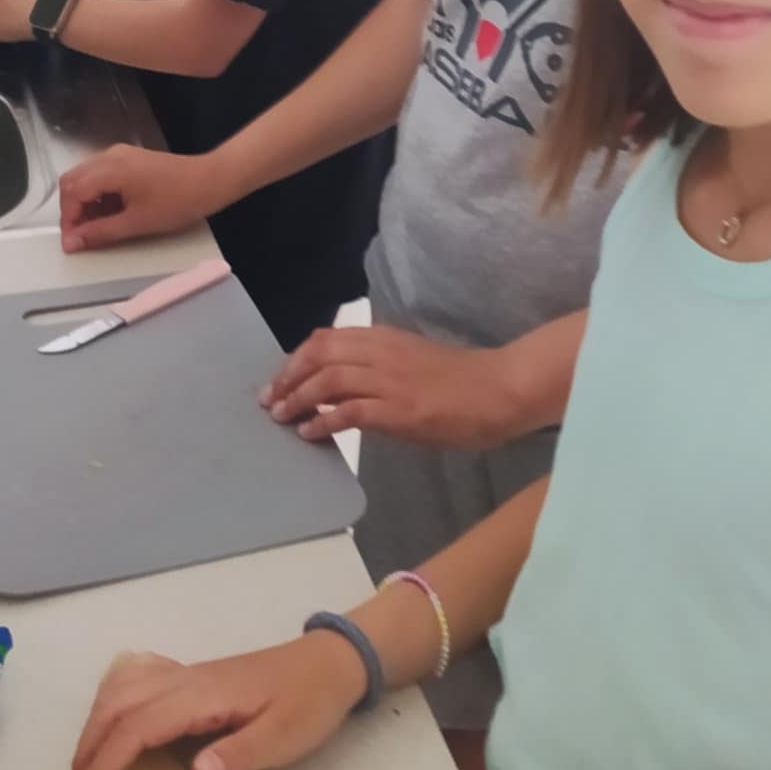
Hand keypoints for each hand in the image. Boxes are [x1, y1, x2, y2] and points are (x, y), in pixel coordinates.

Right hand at [59, 144, 221, 250]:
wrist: (210, 181)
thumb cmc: (177, 202)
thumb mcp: (136, 223)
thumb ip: (100, 233)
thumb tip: (72, 243)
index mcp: (110, 169)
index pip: (72, 192)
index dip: (68, 219)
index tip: (73, 242)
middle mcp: (110, 156)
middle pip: (73, 181)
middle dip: (72, 209)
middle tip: (82, 235)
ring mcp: (119, 155)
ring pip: (86, 177)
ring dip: (85, 202)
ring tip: (99, 226)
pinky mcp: (129, 159)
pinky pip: (101, 174)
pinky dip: (99, 194)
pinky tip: (112, 212)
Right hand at [68, 635, 366, 769]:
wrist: (329, 664)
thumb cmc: (308, 703)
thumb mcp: (283, 736)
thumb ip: (239, 756)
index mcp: (200, 696)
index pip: (136, 728)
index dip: (105, 766)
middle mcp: (184, 680)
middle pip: (117, 706)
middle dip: (89, 750)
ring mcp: (186, 675)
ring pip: (121, 688)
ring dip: (96, 726)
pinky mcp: (192, 677)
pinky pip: (137, 680)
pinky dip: (112, 702)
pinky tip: (115, 725)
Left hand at [263, 325, 521, 449]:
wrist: (499, 389)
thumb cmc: (461, 379)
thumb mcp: (412, 360)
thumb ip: (377, 366)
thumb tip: (339, 387)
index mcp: (384, 337)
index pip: (327, 338)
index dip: (297, 358)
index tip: (282, 378)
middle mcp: (381, 352)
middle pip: (319, 354)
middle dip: (288, 377)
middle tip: (270, 400)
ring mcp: (390, 379)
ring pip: (328, 380)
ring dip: (298, 398)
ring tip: (282, 417)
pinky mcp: (399, 409)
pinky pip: (350, 412)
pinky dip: (323, 421)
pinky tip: (310, 432)